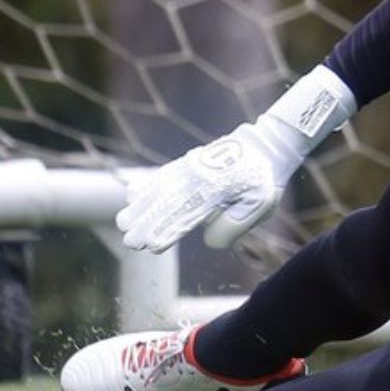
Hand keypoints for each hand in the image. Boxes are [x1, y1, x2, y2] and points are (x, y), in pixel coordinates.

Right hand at [116, 65, 356, 252]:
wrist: (266, 145)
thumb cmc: (264, 180)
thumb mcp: (260, 204)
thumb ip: (234, 224)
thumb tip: (207, 239)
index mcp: (217, 191)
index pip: (188, 216)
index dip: (169, 232)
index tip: (152, 246)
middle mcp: (200, 178)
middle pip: (169, 204)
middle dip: (148, 223)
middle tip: (129, 240)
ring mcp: (192, 169)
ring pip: (161, 189)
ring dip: (142, 207)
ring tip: (123, 222)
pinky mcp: (190, 163)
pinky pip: (164, 174)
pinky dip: (148, 184)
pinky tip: (132, 193)